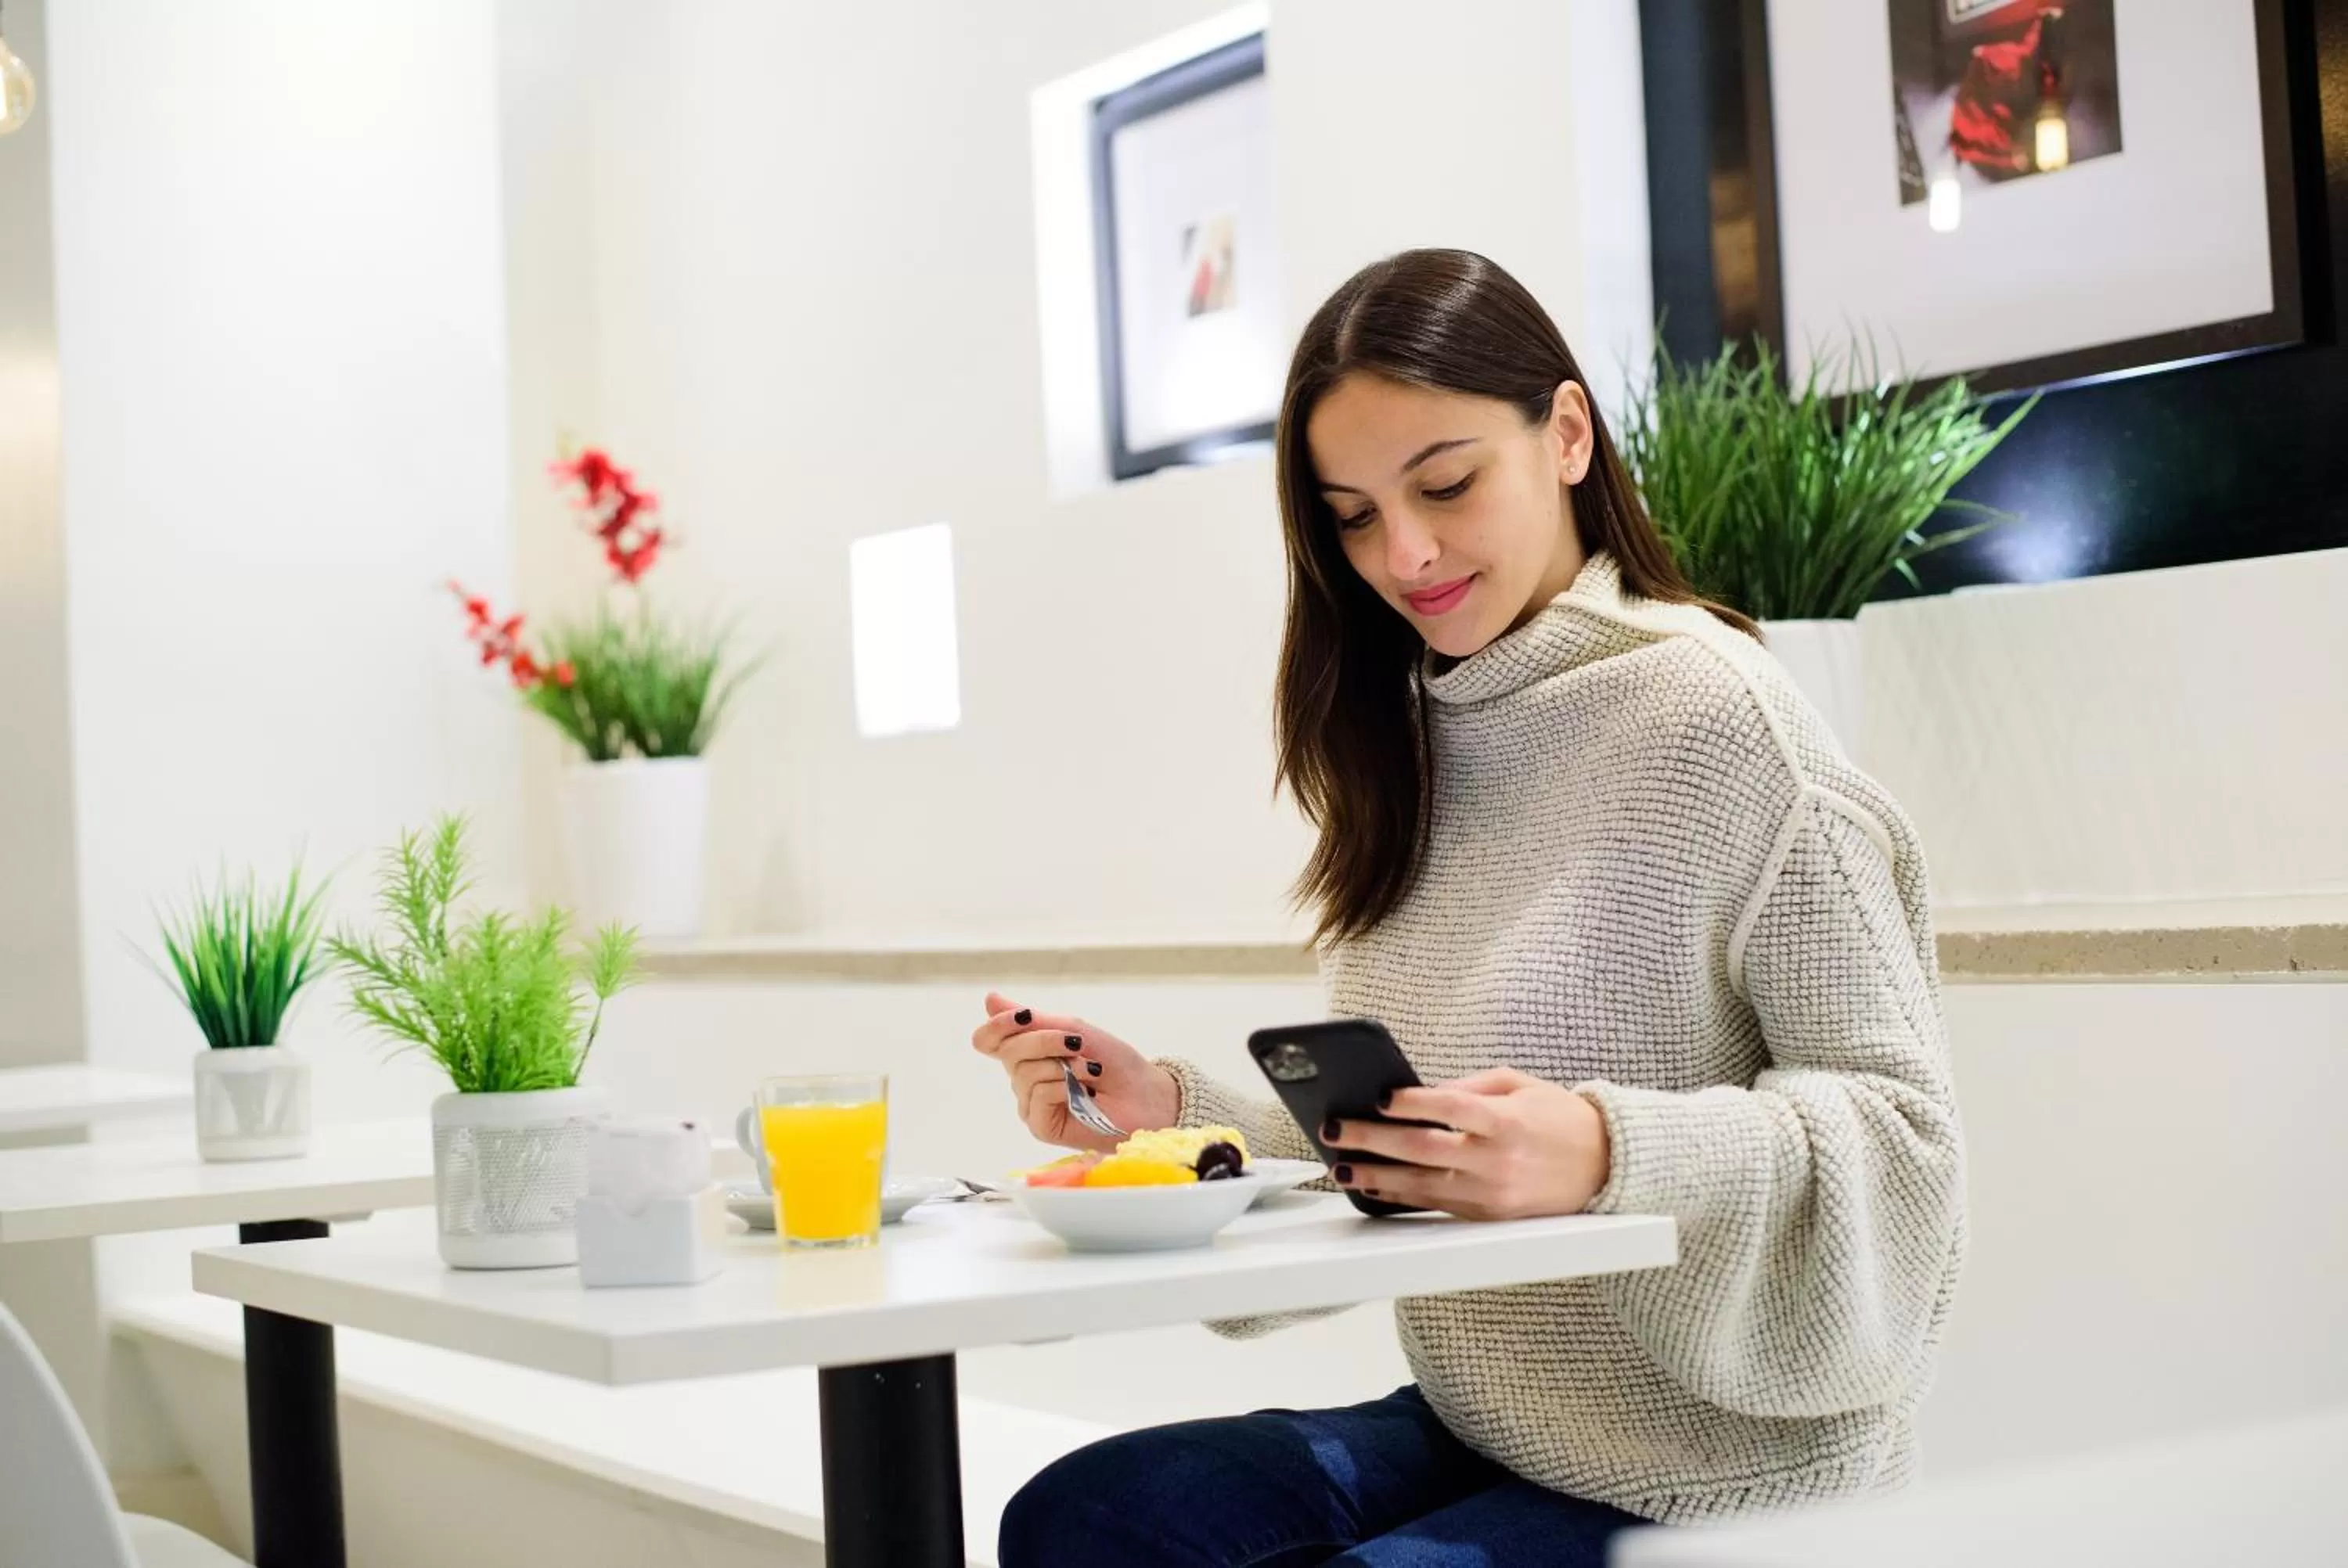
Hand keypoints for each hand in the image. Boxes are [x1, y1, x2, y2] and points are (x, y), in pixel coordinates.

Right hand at [971, 991, 1178, 1151]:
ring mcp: (1030, 1104)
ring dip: (1064, 1064)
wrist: (1145, 1094)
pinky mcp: (1040, 1126)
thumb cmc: (1113, 1062)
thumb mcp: (1073, 1030)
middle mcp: (1022, 1079)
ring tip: (1090, 1072)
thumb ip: (1033, 1019)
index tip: (1025, 1015)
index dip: (998, 1024)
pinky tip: (1084, 1092)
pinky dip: (1065, 1086)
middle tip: (1078, 1044)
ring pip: (1024, 1072)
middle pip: (1008, 1051)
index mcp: (1026, 1054)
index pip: (987, 1039)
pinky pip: (1039, 1095)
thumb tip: (988, 998)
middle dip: (1046, 1040)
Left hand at [1322, 1067, 1610, 1220]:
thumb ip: (1470, 1088)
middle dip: (1372, 1139)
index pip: (1450, 1109)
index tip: (1379, 1096)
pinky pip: (1436, 1204)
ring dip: (1376, 1176)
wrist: (1604, 1166)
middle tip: (1335, 1131)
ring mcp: (1491, 1193)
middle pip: (1422, 1148)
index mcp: (1505, 1121)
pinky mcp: (1488, 1216)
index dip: (1412, 1102)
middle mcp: (1496, 1160)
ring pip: (1421, 1185)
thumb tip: (1420, 1093)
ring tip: (1342, 1168)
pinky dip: (1402, 1196)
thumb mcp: (1519, 1086)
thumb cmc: (1559, 1119)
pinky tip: (1376, 1186)